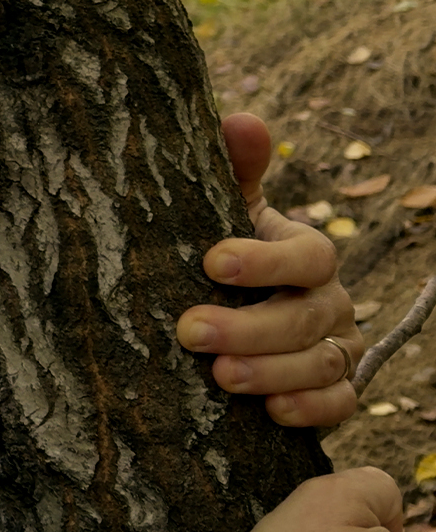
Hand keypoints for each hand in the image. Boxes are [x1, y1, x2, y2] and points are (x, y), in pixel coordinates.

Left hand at [174, 113, 360, 426]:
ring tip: (221, 377)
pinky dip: (310, 408)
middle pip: (306, 316)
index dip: (265, 260)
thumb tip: (241, 120)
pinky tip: (271, 412)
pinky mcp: (337, 389)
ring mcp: (338, 346)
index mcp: (307, 253)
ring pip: (322, 362)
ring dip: (272, 372)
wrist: (235, 307)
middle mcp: (331, 299)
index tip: (212, 263)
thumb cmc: (225, 249)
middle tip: (191, 331)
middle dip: (250, 327)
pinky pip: (340, 403)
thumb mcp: (225, 208)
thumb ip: (235, 167)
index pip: (308, 255)